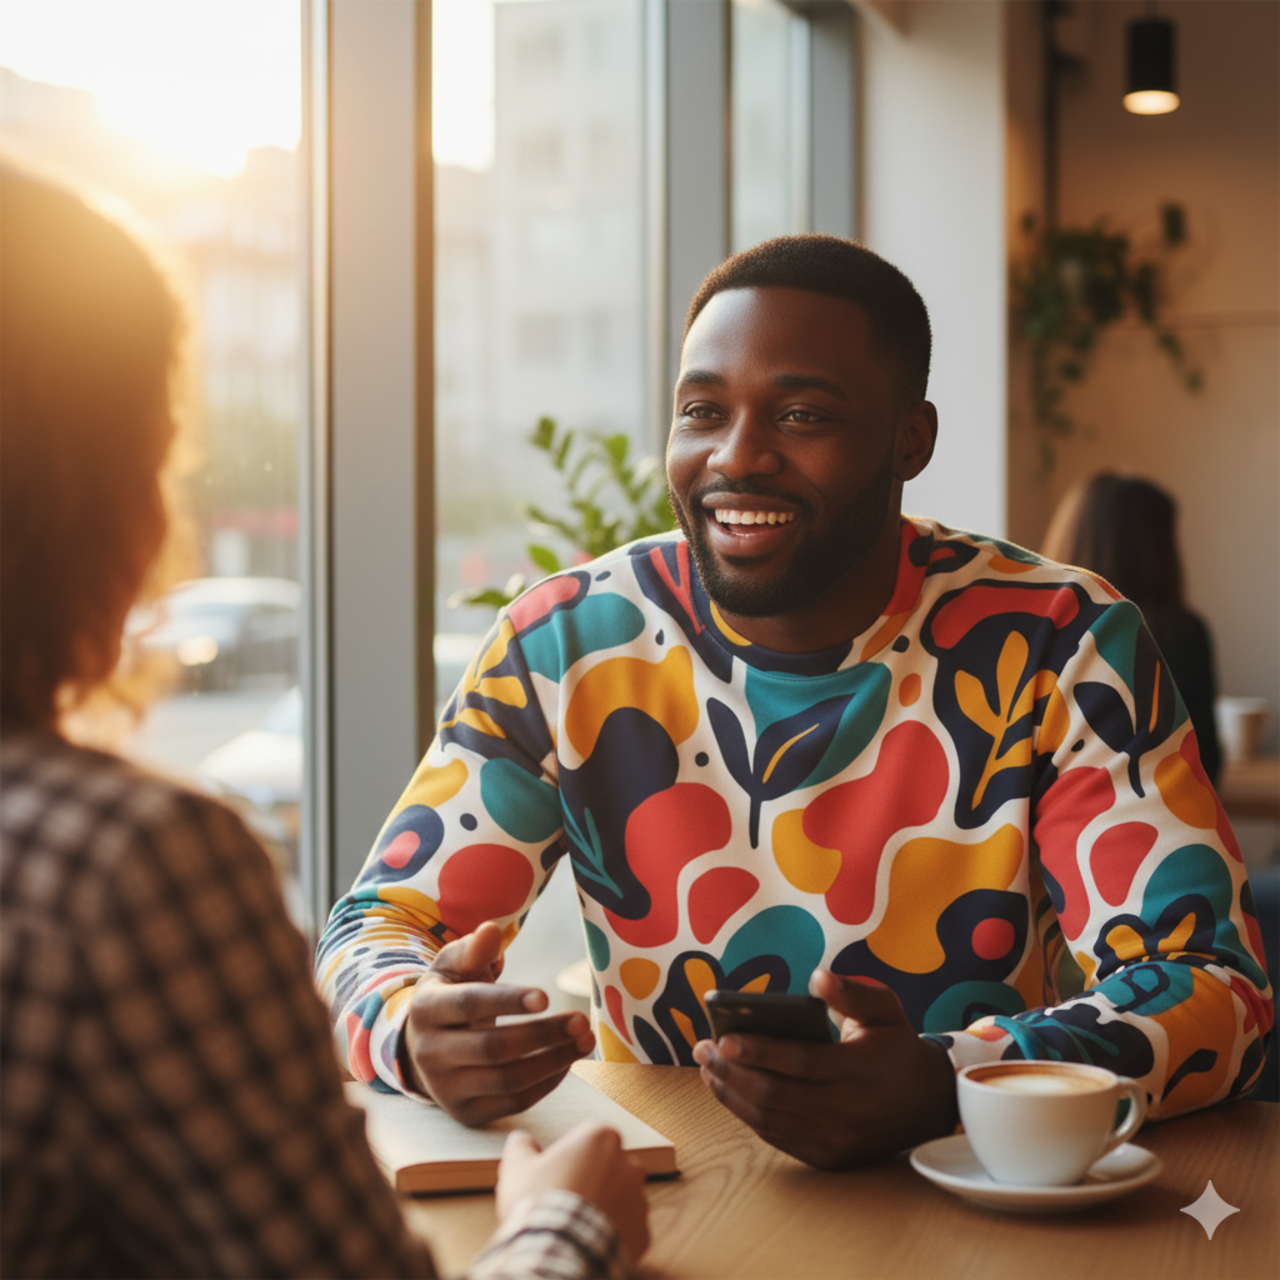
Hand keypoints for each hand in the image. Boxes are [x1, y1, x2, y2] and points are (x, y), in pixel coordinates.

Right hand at [401, 921, 595, 1124]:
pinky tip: (567, 1060)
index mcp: (426, 1009)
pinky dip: (545, 1083)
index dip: (508, 1002)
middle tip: (581, 1020)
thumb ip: (474, 950)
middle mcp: (429, 1053)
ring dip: (552, 1061)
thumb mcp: (453, 968)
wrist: (421, 1048)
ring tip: (585, 1040)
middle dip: (542, 1034)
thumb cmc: (449, 996)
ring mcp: (446, 1088)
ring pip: (506, 1080)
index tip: (546, 996)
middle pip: (492, 1048)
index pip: (469, 1005)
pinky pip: (512, 1102)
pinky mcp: (465, 1113)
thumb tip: (491, 930)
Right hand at [497, 1123, 649, 1264]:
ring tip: (575, 1221)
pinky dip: (612, 1234)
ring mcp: (638, 1200)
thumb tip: (522, 1140)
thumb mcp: (517, 1166)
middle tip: (566, 1196)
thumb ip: (522, 1144)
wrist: (555, 1252)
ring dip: (604, 1206)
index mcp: (601, 1138)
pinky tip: (588, 1238)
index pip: (589, 1137)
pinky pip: (627, 1229)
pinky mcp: (642, 1233)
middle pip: (609, 1166)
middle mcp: (628, 1164)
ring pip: (621, 1198)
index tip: (557, 1170)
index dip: (570, 1155)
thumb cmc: (539, 1204)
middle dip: (592, 1178)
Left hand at [692, 969, 957, 1168]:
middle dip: (731, 1071)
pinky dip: (748, 1116)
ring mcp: (837, 1140)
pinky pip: (778, 1137)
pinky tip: (729, 1092)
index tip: (723, 1038)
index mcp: (858, 1070)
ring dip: (731, 1095)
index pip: (799, 1063)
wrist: (930, 1104)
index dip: (759, 1051)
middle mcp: (846, 1110)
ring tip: (706, 1069)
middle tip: (702, 1049)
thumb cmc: (896, 1046)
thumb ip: (851, 992)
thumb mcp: (884, 1010)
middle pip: (775, 1094)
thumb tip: (816, 978)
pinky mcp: (829, 1157)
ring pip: (770, 1120)